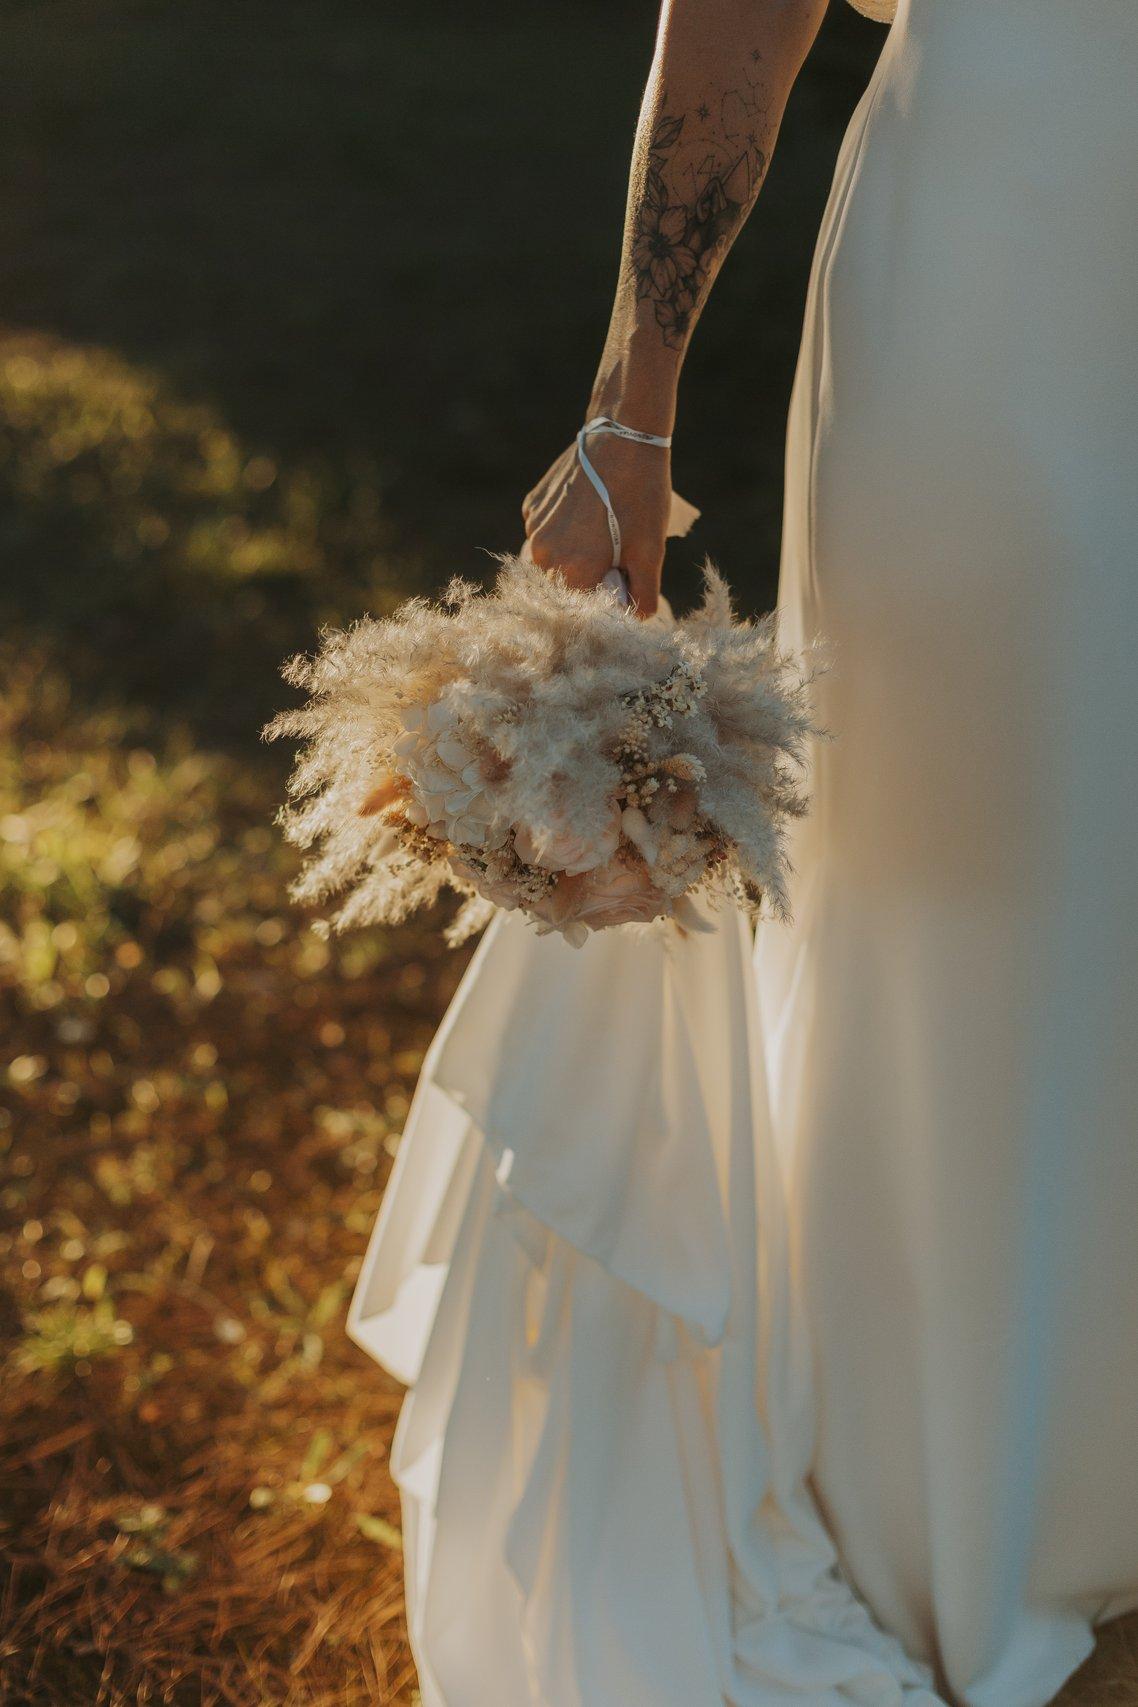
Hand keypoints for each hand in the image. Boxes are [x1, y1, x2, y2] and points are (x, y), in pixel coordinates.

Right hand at [521, 430, 671, 616]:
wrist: (622, 438)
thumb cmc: (640, 497)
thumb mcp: (651, 552)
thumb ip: (644, 596)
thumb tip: (637, 619)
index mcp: (572, 572)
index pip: (583, 608)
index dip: (604, 600)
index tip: (621, 582)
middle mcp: (543, 555)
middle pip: (564, 586)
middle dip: (587, 579)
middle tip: (616, 555)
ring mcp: (534, 528)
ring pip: (553, 560)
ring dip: (574, 555)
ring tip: (602, 530)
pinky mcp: (532, 506)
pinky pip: (546, 533)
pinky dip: (564, 531)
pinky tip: (587, 511)